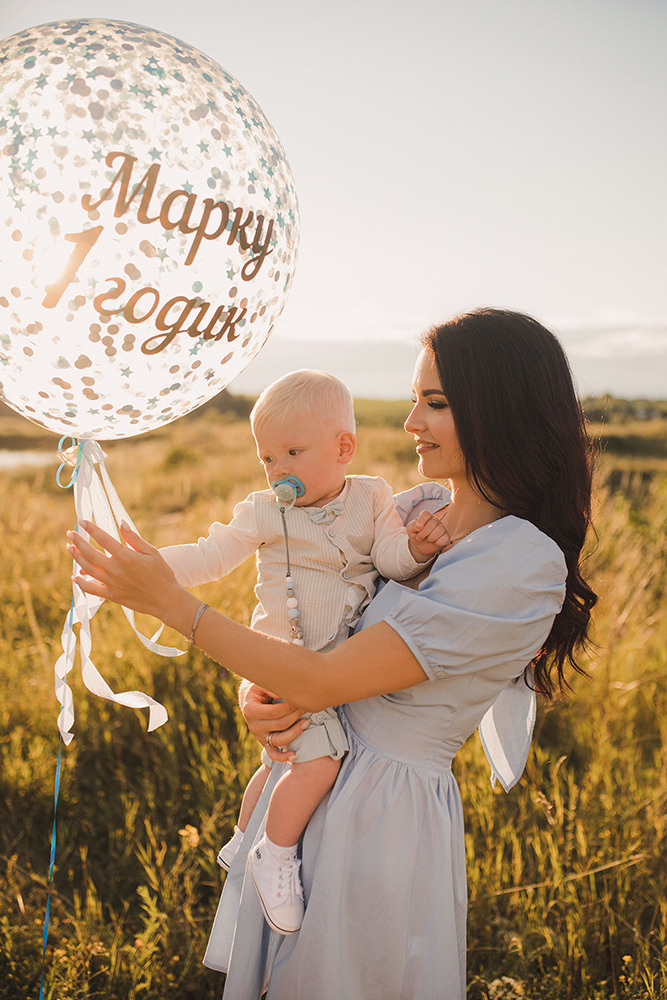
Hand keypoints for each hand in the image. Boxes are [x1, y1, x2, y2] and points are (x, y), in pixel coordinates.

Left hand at [67, 520, 196, 632]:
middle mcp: (116, 570)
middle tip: (70, 533)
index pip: (103, 539)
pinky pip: (92, 590)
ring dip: (77, 558)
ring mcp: (112, 584)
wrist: (166, 600)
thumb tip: (121, 523)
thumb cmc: (162, 574)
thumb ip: (134, 538)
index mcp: (126, 557)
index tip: (82, 521)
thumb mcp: (152, 552)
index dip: (91, 529)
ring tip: (70, 548)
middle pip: (90, 554)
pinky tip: (75, 577)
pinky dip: (82, 583)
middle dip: (78, 542)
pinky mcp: (112, 596)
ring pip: (88, 570)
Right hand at [239, 680, 309, 762]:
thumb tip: (283, 695)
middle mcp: (253, 726)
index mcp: (250, 710)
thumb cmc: (257, 687)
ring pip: (279, 740)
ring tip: (307, 722)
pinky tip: (294, 755)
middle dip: (296, 715)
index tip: (301, 700)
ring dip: (295, 732)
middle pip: (280, 725)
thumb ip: (271, 687)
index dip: (290, 707)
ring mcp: (259, 736)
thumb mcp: (260, 683)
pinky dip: (283, 757)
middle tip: (307, 706)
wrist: (250, 697)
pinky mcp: (264, 742)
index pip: (275, 712)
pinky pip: (273, 753)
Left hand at [406, 511, 451, 560]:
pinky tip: (435, 542)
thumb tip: (419, 526)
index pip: (426, 514)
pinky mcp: (446, 537)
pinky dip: (438, 542)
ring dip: (430, 538)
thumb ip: (413, 525)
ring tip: (427, 540)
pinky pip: (445, 538)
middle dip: (423, 533)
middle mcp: (435, 520)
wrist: (420, 546)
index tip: (417, 528)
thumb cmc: (416, 534)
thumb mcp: (410, 530)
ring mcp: (442, 528)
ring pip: (439, 530)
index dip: (421, 520)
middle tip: (419, 537)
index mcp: (426, 516)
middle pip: (432, 523)